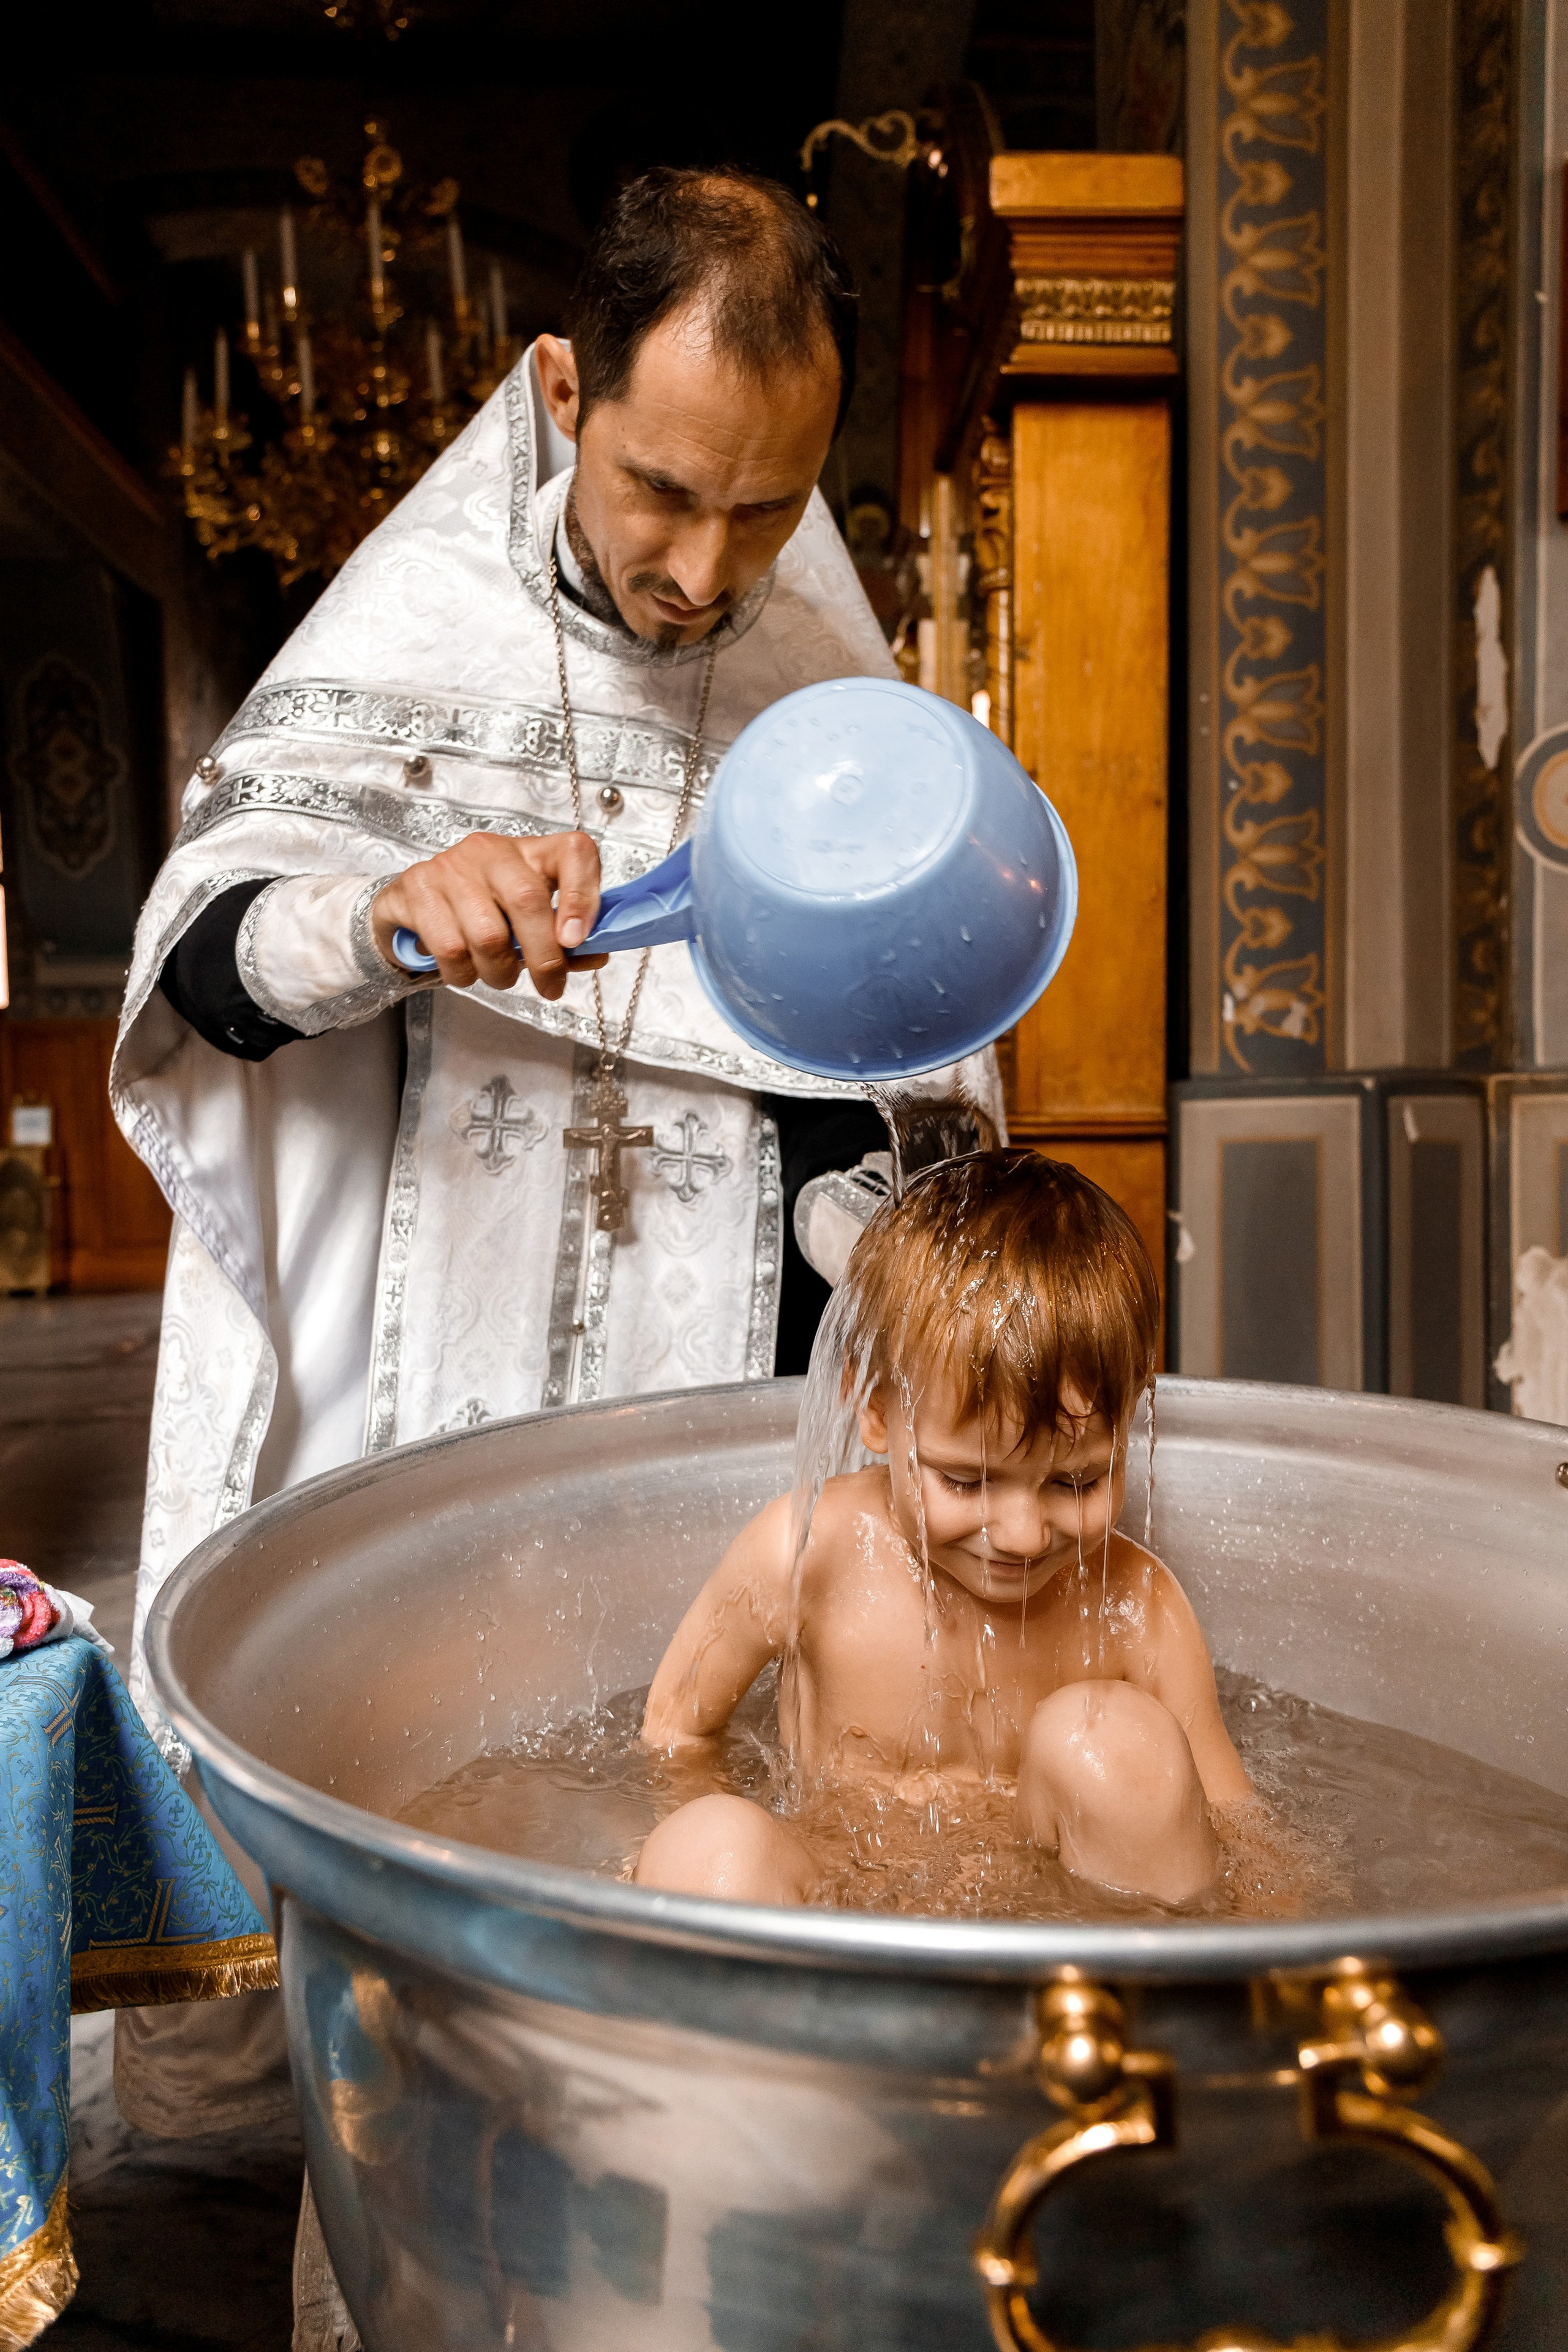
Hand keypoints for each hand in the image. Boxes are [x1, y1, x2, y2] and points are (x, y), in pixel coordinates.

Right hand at [370, 829, 607, 999]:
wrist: (412, 907)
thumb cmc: (481, 913)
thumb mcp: (527, 922)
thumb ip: (564, 939)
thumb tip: (597, 954)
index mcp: (531, 852)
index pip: (573, 852)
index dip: (582, 896)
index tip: (577, 941)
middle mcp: (491, 851)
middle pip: (527, 899)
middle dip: (544, 957)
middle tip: (549, 986)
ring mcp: (451, 865)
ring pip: (488, 935)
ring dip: (499, 972)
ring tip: (497, 974)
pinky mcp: (416, 887)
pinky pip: (451, 949)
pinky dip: (463, 973)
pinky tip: (465, 968)